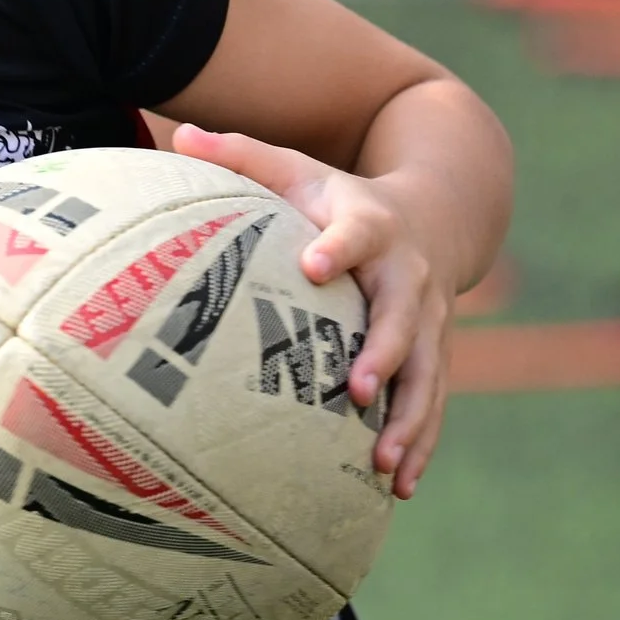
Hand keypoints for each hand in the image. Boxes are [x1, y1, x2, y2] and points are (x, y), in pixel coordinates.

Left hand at [172, 123, 450, 499]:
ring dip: (410, 420)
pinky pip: (434, 402)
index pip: (355, 233)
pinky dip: (422, 442)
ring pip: (426, 374)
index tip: (315, 265)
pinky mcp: (438, 355)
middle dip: (383, 355)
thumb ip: (242, 153)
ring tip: (385, 465)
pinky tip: (401, 486)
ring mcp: (429, 321)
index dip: (338, 246)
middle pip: (400, 317)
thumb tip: (179, 133)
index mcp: (370, 225)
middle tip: (356, 391)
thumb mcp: (298, 168)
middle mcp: (408, 275)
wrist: (441, 212)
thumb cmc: (343, 198)